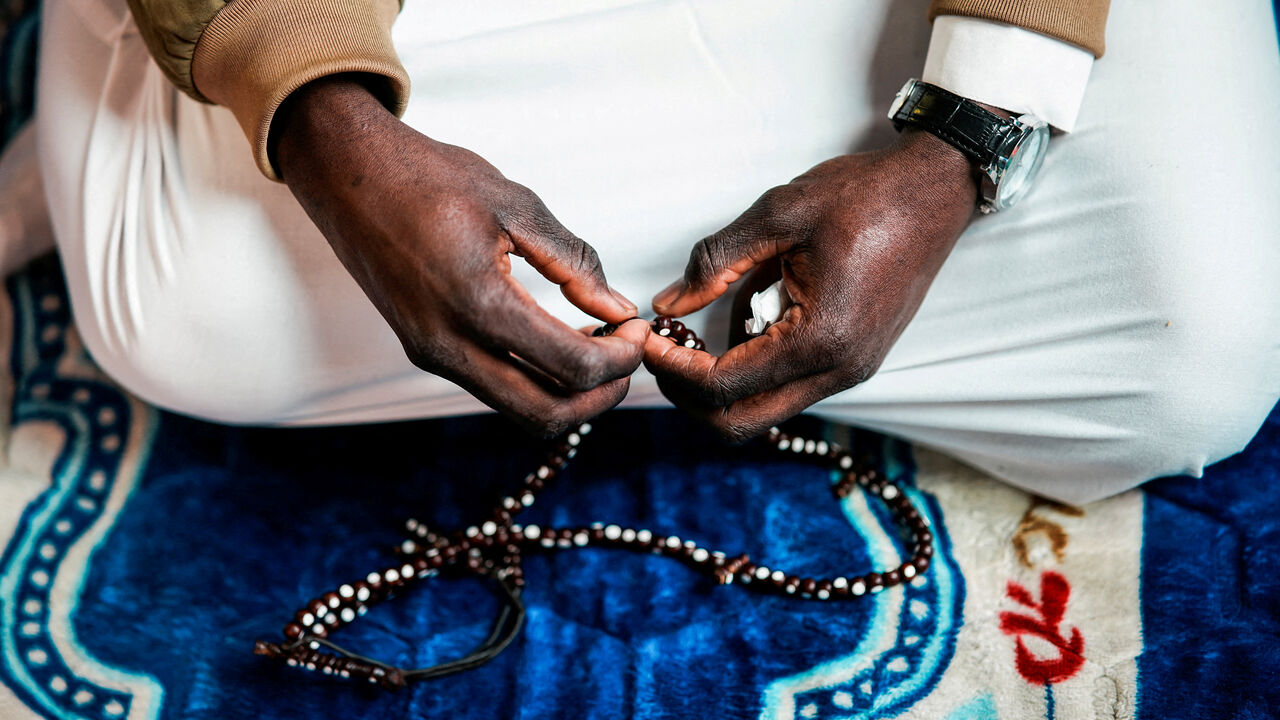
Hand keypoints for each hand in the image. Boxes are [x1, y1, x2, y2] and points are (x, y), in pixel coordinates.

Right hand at [274, 75, 647, 435]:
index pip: (572, 367)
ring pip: (517, 409)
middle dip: (600, 396)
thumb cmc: (428, 177)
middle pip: (546, 416)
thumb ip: (573, 262)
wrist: (346, 173)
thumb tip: (617, 307)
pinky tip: (558, 341)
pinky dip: (535, 379)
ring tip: (598, 346)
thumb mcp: (515, 205)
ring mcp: (431, 353)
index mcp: (477, 303)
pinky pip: (492, 387)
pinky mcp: (424, 350)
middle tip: (628, 356)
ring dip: (567, 393)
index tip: (639, 329)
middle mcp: (448, 345)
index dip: (621, 357)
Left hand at [644, 129, 977, 440]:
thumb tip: (668, 302)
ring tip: (707, 320)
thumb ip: (715, 262)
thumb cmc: (867, 196)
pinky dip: (755, 362)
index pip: (725, 387)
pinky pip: (789, 383)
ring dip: (723, 379)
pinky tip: (749, 311)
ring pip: (764, 407)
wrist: (936, 190)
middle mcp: (840, 369)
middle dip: (691, 394)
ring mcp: (851, 370)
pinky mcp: (854, 360)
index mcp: (822, 339)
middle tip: (664, 351)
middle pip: (741, 422)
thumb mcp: (779, 214)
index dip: (674, 369)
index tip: (648, 338)